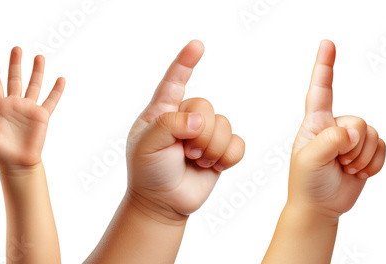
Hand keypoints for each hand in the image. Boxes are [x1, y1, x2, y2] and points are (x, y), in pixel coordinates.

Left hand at [0, 47, 64, 169]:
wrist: (17, 163)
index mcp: (0, 107)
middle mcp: (15, 105)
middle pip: (15, 80)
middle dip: (15, 64)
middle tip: (16, 49)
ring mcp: (29, 109)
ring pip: (34, 85)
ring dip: (37, 71)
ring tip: (39, 56)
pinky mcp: (42, 116)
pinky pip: (50, 101)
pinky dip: (56, 90)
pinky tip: (61, 79)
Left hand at [126, 40, 245, 218]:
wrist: (163, 203)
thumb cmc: (148, 171)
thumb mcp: (147, 145)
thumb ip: (170, 124)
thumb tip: (200, 120)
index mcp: (162, 111)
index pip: (174, 81)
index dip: (185, 63)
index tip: (197, 46)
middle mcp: (186, 117)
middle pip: (206, 107)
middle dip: (198, 134)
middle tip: (185, 152)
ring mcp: (205, 134)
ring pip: (224, 125)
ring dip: (211, 148)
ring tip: (195, 161)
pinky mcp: (221, 151)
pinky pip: (238, 144)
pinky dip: (228, 157)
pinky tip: (214, 166)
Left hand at [289, 40, 385, 217]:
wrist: (320, 207)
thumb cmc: (307, 183)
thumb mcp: (310, 160)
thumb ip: (330, 141)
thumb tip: (352, 131)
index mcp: (315, 122)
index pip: (321, 90)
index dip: (325, 66)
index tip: (328, 43)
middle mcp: (335, 126)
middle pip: (359, 122)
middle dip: (353, 147)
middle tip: (339, 164)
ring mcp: (352, 139)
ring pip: (373, 135)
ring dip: (363, 158)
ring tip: (346, 170)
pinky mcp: (367, 152)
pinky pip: (382, 148)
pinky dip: (374, 164)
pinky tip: (359, 174)